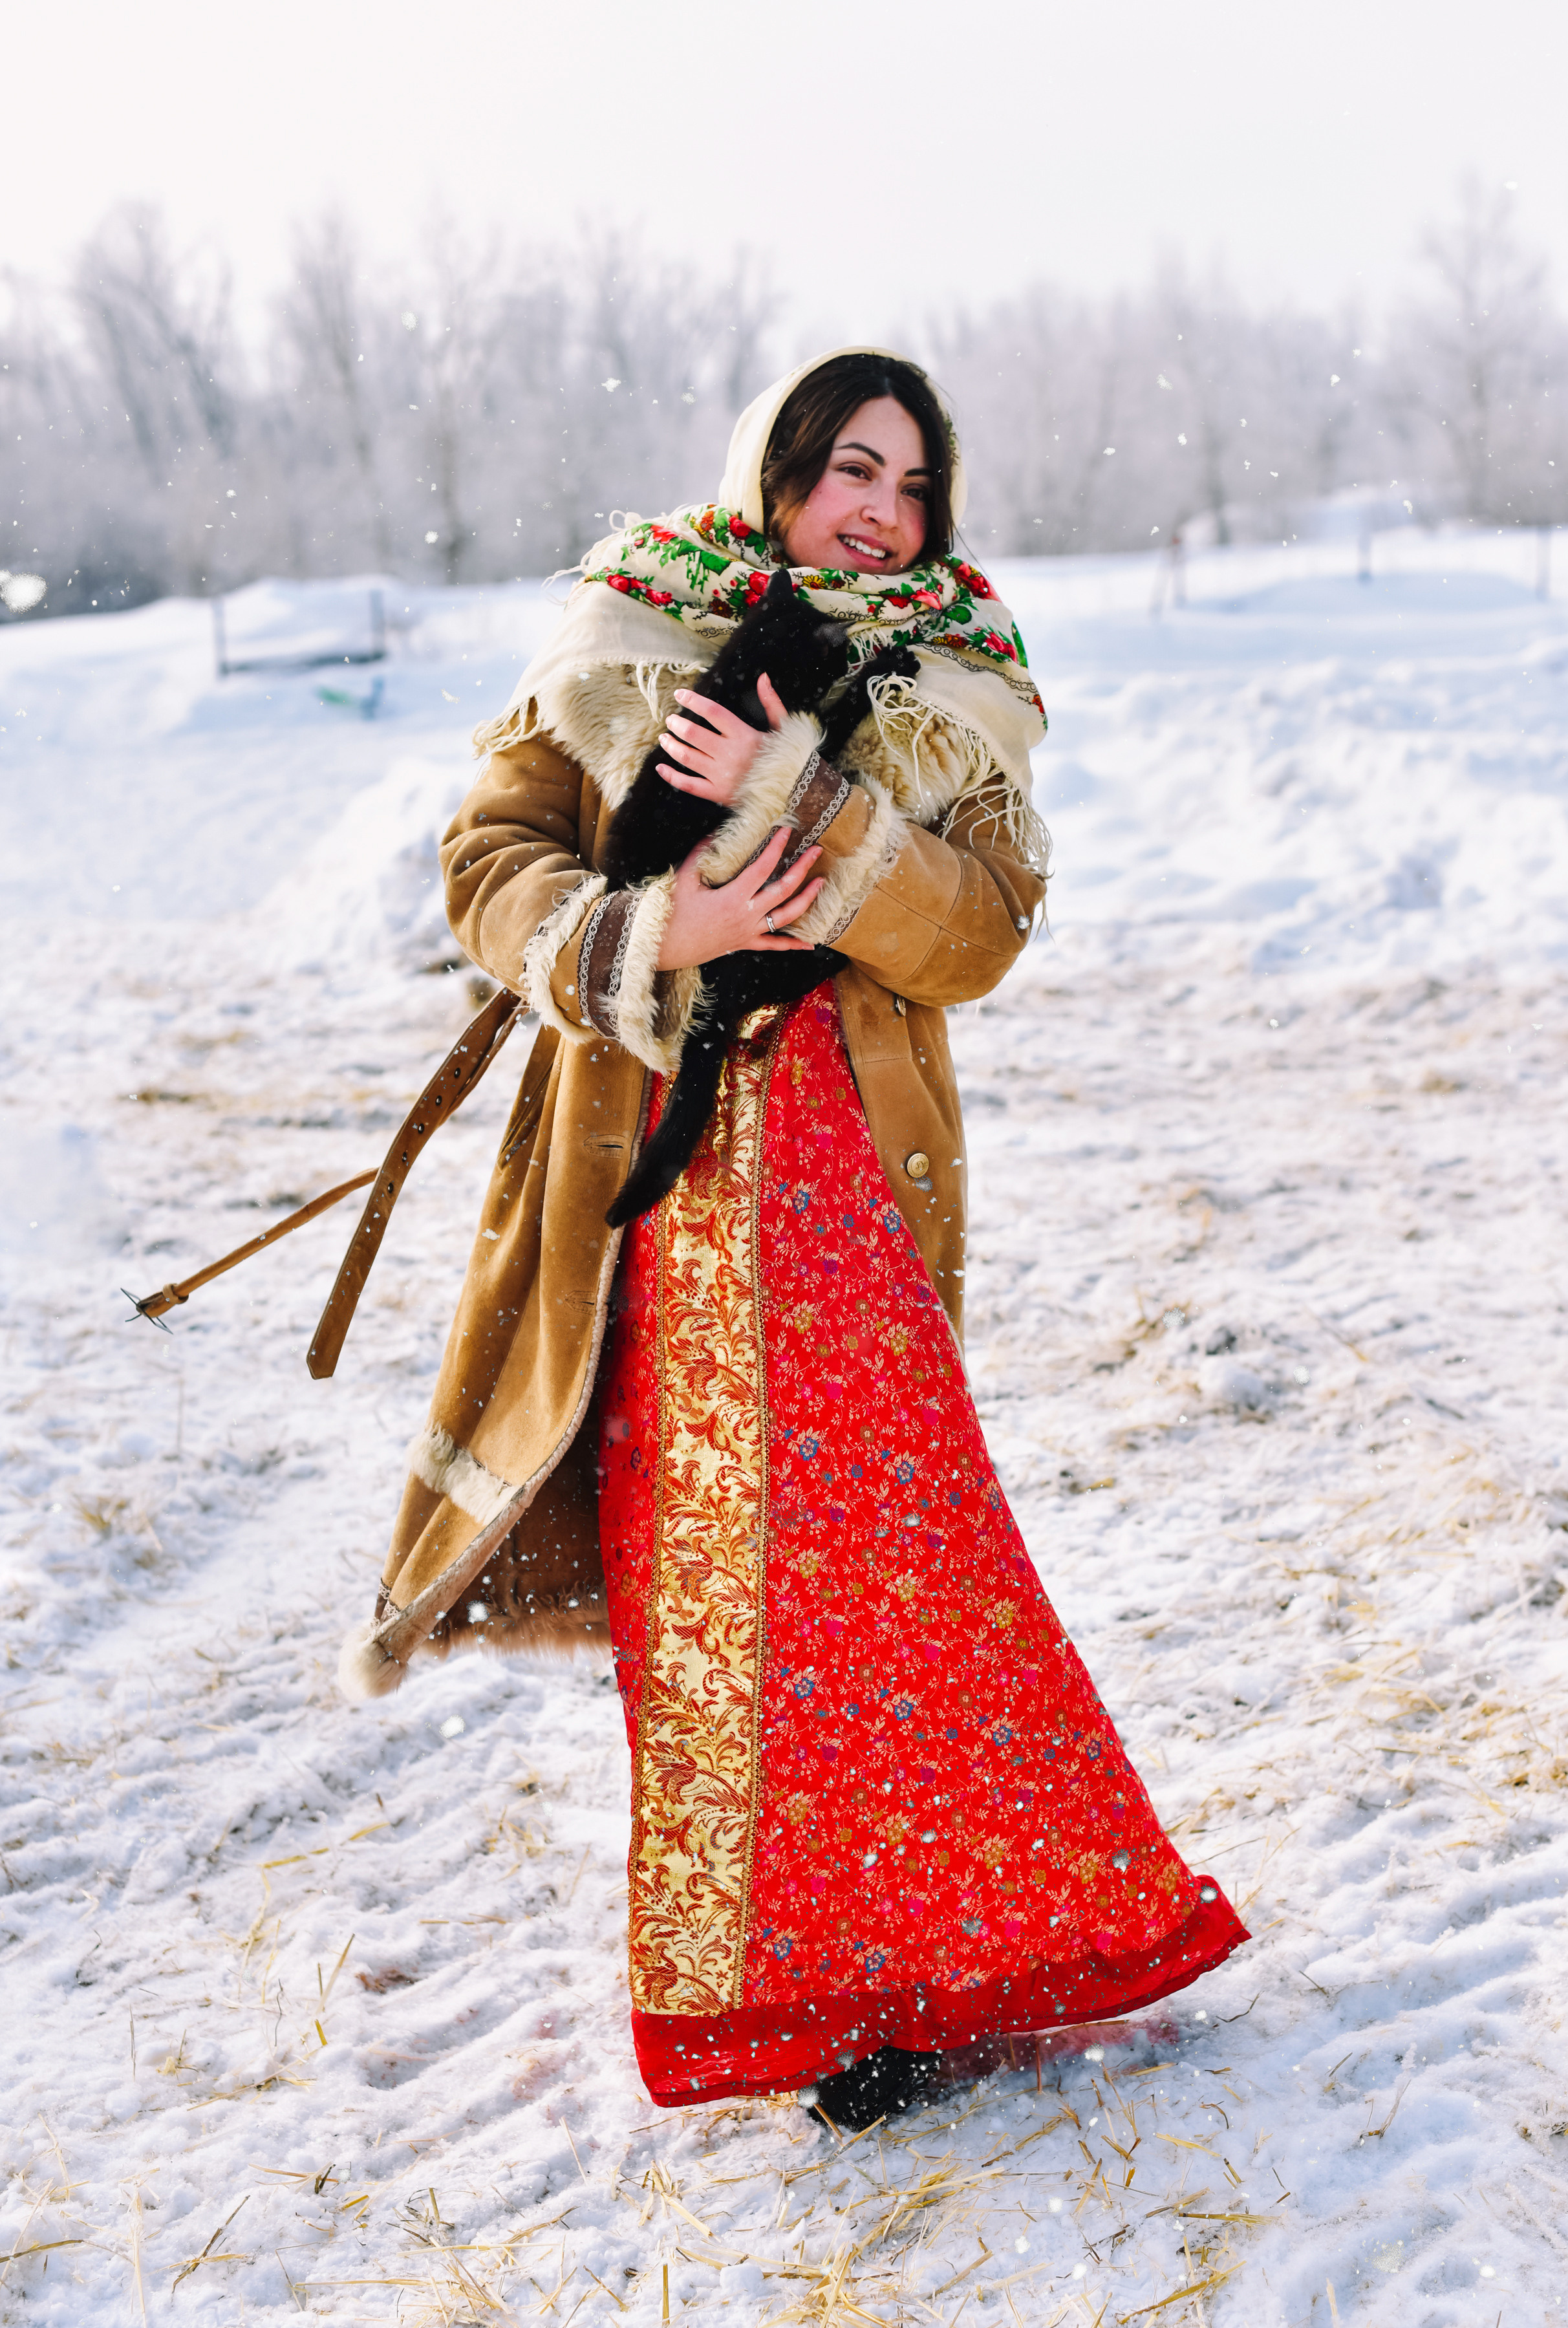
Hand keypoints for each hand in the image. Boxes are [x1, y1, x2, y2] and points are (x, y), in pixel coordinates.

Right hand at [655, 823, 825, 969]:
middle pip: (784, 890)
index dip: (777, 846)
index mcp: (733, 897)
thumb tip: (716, 833)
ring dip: (807, 900)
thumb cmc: (672, 912)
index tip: (787, 830)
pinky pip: (774, 946)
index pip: (763, 866)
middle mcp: (747, 916)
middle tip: (817, 851)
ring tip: (821, 883)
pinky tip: (812, 943)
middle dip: (803, 868)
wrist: (663, 947)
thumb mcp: (685, 878)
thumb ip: (703, 854)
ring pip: (787, 917)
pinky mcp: (744, 945)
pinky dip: (794, 945)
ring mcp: (748, 933)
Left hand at [659, 672, 786, 807]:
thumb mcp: (782, 728)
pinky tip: (661, 767)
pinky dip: (671, 776)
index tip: (679, 695)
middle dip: (677, 725)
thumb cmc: (786, 758)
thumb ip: (771, 702)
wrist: (793, 793)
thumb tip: (764, 677)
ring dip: (671, 746)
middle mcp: (730, 754)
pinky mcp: (717, 794)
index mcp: (744, 735)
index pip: (713, 712)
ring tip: (664, 738)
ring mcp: (721, 775)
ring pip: (687, 757)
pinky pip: (688, 785)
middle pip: (694, 734)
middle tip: (670, 720)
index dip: (693, 701)